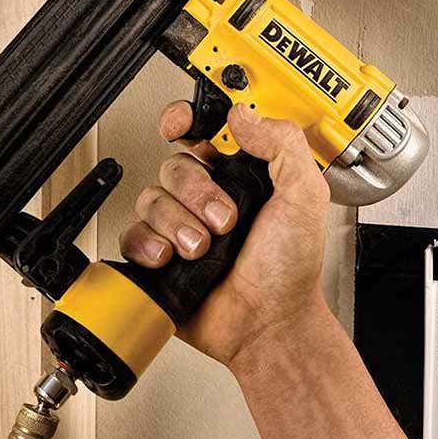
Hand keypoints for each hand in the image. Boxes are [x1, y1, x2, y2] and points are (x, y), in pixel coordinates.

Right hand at [119, 102, 331, 367]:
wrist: (269, 325)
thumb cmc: (291, 270)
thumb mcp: (305, 196)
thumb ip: (282, 144)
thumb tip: (243, 113)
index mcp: (241, 176)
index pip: (202, 130)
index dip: (184, 119)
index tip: (179, 125)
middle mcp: (208, 197)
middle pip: (174, 166)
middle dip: (197, 193)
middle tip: (224, 220)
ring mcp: (181, 226)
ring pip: (150, 198)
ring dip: (177, 224)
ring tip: (203, 249)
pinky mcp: (159, 256)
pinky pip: (132, 235)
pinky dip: (148, 245)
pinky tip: (171, 259)